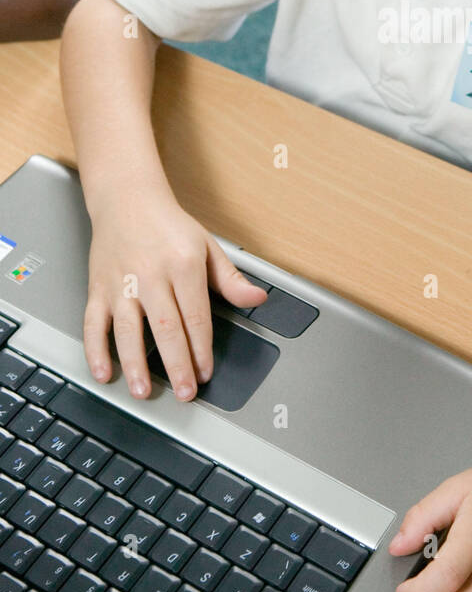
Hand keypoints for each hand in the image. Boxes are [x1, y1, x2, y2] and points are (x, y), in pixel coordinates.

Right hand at [83, 194, 267, 401]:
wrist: (127, 199)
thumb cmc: (169, 225)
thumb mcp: (208, 246)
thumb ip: (231, 279)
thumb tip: (258, 298)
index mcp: (183, 264)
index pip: (196, 316)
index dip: (202, 349)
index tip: (206, 373)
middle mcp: (151, 275)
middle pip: (166, 328)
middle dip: (176, 365)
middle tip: (184, 392)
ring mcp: (121, 283)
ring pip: (128, 330)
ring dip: (135, 364)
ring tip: (143, 391)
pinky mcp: (97, 288)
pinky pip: (94, 323)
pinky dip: (95, 350)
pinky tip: (103, 372)